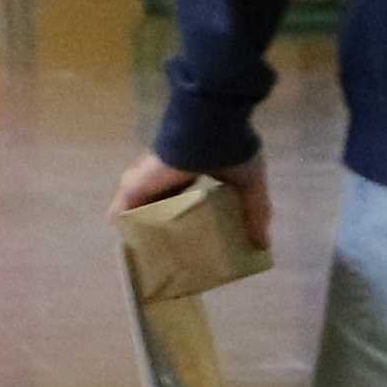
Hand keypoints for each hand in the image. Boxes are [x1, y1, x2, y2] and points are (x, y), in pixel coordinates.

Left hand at [119, 148, 269, 253]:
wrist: (209, 130)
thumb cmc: (230, 151)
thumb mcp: (250, 186)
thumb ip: (255, 214)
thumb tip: (263, 245)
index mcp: (190, 171)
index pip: (182, 197)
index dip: (185, 216)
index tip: (193, 237)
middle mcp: (166, 176)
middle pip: (159, 205)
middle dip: (162, 226)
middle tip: (172, 253)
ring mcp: (148, 180)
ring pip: (139, 209)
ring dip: (142, 228)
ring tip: (151, 255)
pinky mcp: (135, 185)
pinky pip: (123, 212)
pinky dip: (126, 228)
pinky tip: (134, 250)